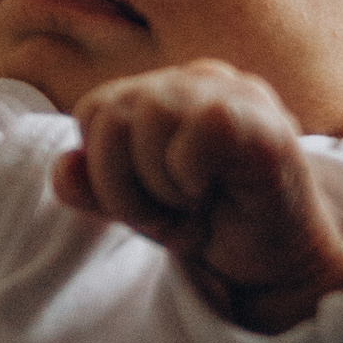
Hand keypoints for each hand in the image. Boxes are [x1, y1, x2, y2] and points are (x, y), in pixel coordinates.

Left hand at [53, 63, 342, 335]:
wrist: (278, 264)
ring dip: (157, 185)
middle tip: (167, 213)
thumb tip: (64, 167)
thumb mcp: (138, 206)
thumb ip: (94, 186)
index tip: (145, 202)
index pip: (96, 109)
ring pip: (147, 114)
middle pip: (110, 111)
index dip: (103, 168)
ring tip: (192, 205)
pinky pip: (196, 132)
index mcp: (170, 88)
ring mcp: (237, 93)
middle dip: (121, 183)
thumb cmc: (214, 224)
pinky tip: (220, 193)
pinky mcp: (265, 123)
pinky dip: (192, 177)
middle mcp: (202, 78)